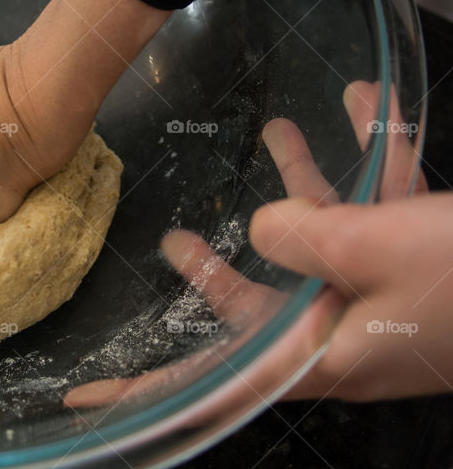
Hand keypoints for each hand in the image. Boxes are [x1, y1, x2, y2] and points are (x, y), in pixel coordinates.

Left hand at [65, 81, 448, 408]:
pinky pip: (379, 211)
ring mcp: (384, 297)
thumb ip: (304, 241)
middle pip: (257, 304)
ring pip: (319, 242)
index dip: (147, 390)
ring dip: (300, 188)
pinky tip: (365, 107)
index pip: (211, 380)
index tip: (84, 397)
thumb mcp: (380, 251)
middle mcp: (344, 330)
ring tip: (274, 137)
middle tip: (174, 242)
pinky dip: (372, 160)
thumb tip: (258, 231)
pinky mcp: (419, 264)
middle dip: (217, 272)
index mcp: (320, 350)